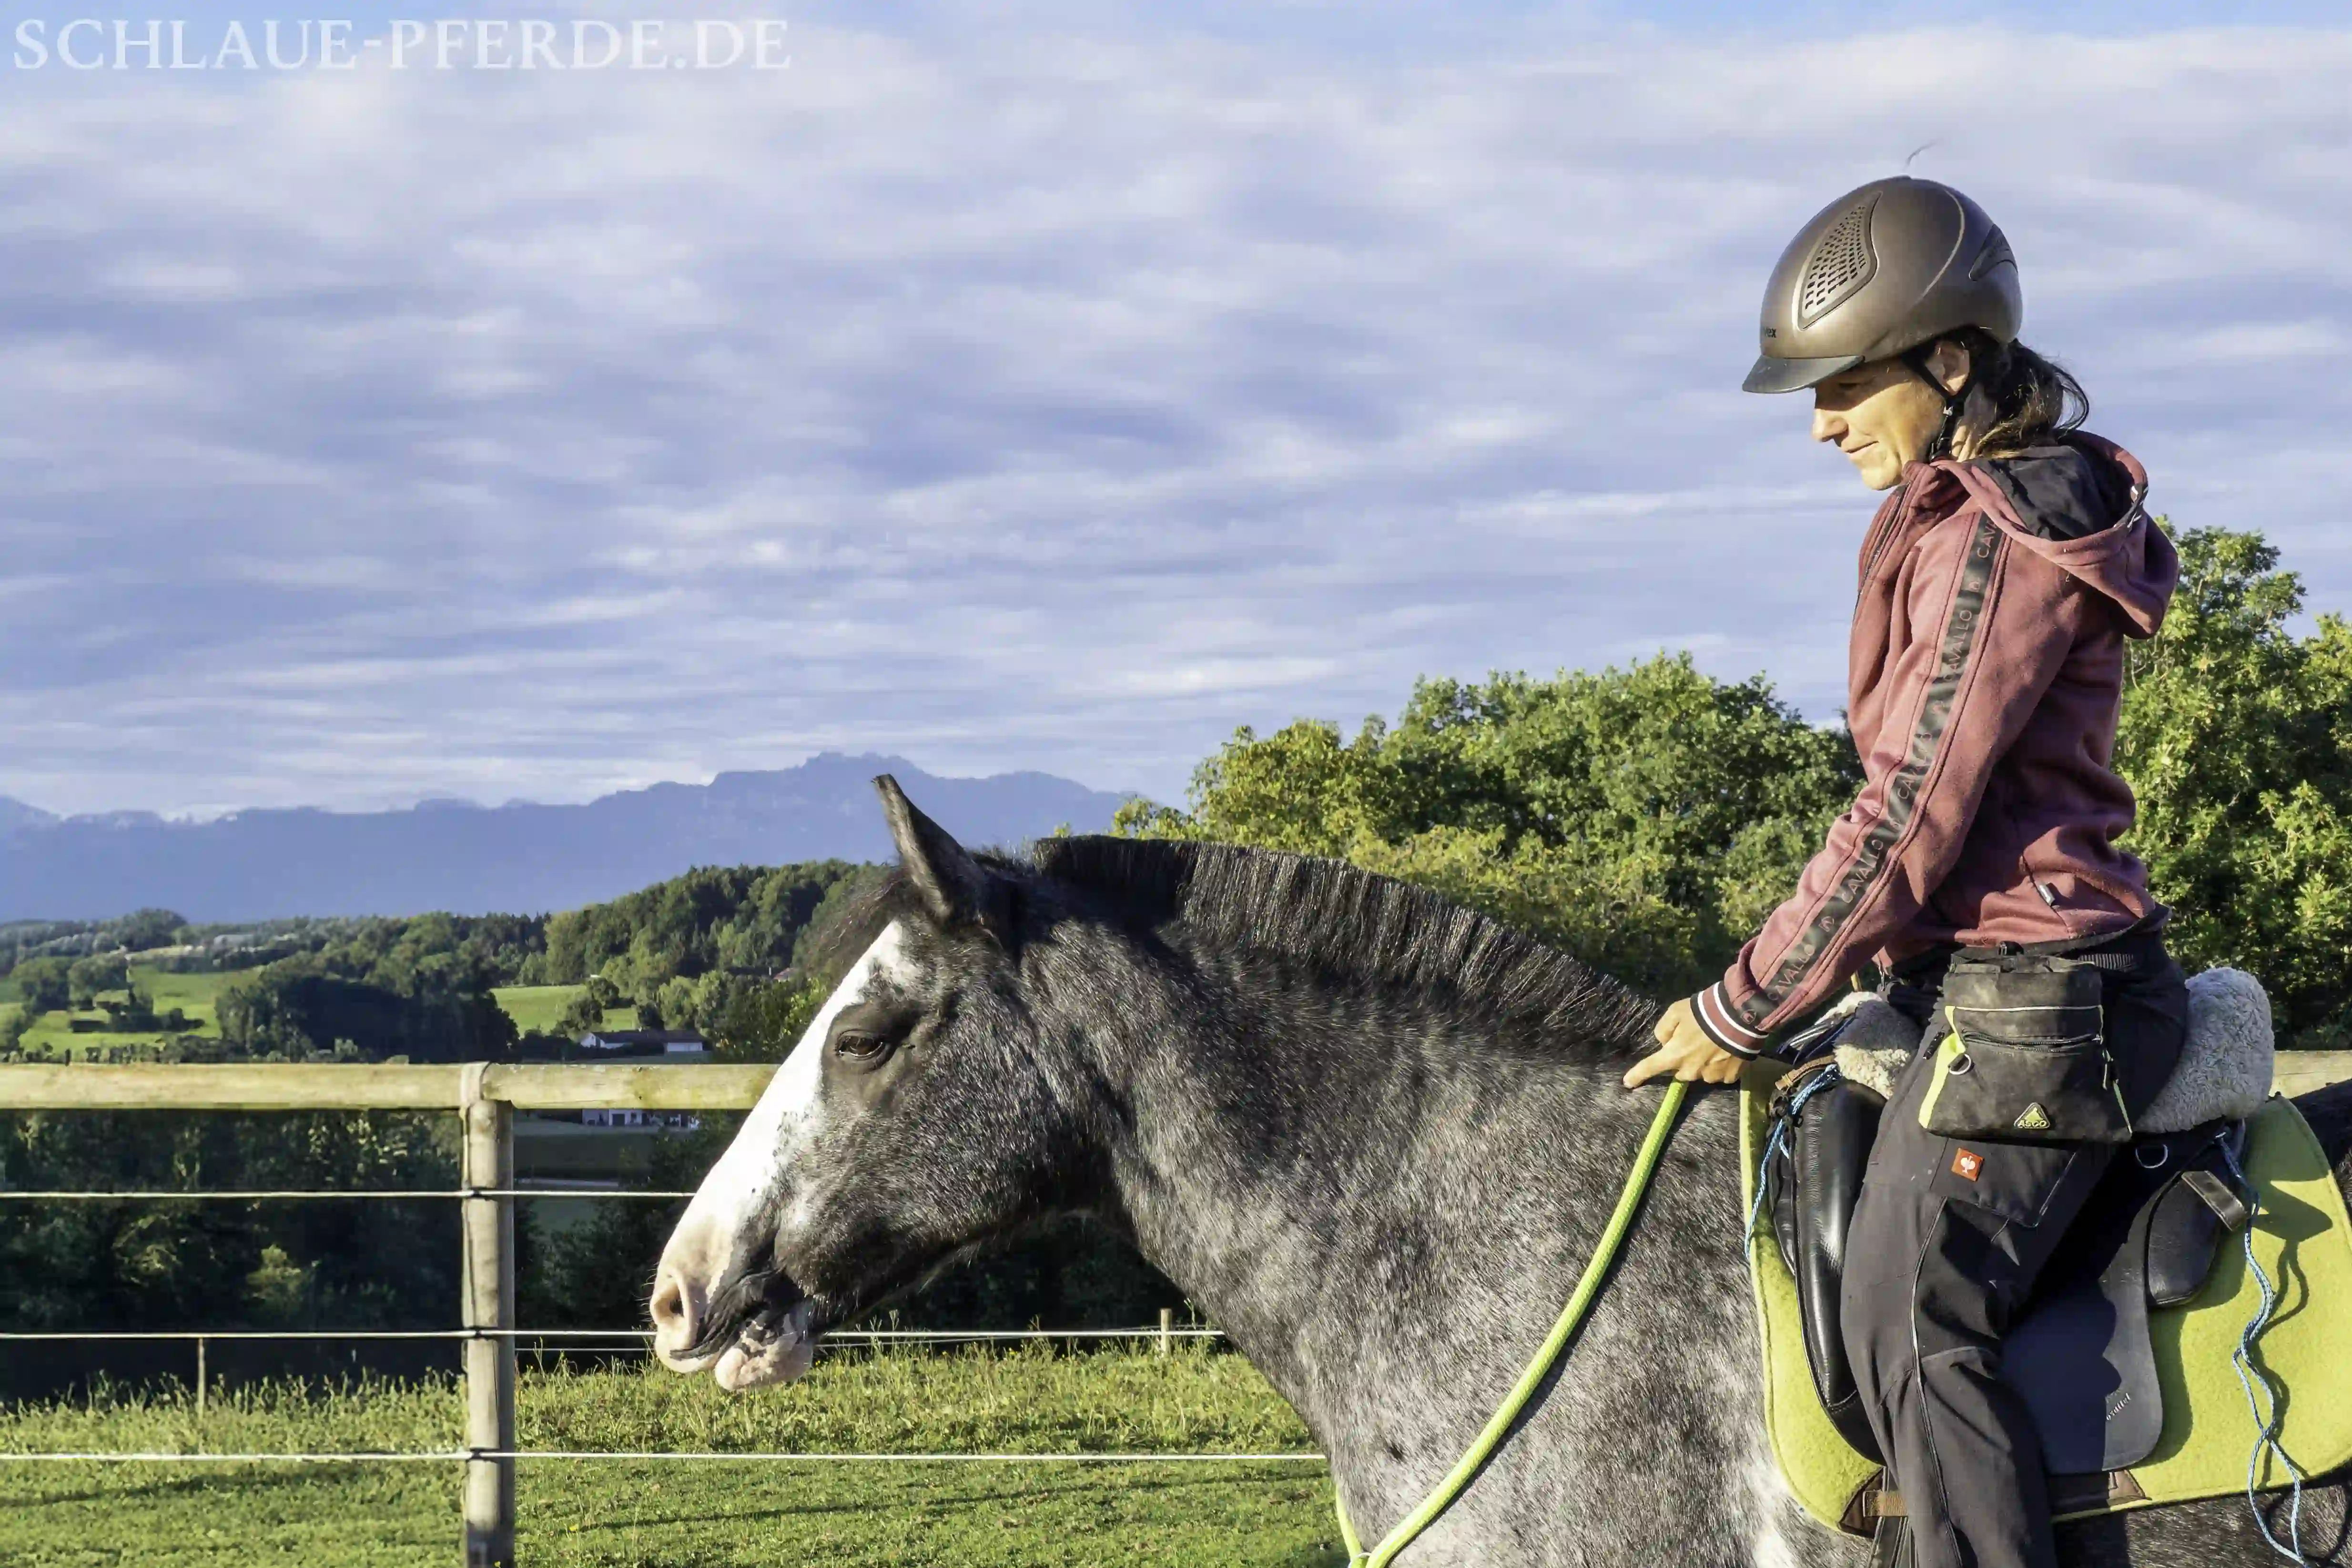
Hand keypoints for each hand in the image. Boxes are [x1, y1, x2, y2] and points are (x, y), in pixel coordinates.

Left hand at [1621, 997, 1747, 1088]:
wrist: (1740, 1017)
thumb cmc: (1704, 1012)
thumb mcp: (1675, 1012)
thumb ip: (1663, 1029)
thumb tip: (1664, 1042)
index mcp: (1675, 1055)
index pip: (1650, 1068)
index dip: (1637, 1075)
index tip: (1628, 1083)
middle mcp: (1691, 1071)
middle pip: (1680, 1070)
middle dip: (1683, 1059)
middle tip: (1693, 1042)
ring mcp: (1712, 1076)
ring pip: (1701, 1073)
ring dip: (1703, 1062)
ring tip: (1714, 1044)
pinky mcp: (1730, 1077)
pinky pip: (1720, 1074)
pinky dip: (1721, 1065)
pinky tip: (1726, 1050)